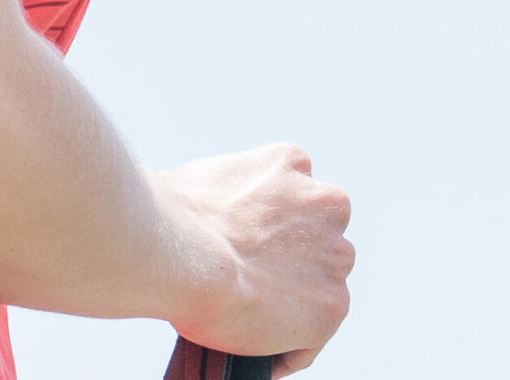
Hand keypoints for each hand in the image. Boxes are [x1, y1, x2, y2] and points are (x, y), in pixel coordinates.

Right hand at [148, 144, 353, 373]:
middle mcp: (325, 204)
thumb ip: (229, 193)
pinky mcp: (333, 305)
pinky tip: (253, 347)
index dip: (272, 220)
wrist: (183, 254)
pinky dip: (287, 347)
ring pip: (322, 285)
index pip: (296, 194)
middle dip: (294, 257)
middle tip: (250, 275)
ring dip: (295, 300)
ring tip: (248, 316)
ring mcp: (334, 257)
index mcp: (291, 163)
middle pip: (319, 237)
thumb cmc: (175, 215)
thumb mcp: (205, 178)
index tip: (250, 239)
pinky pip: (311, 336)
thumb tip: (208, 214)